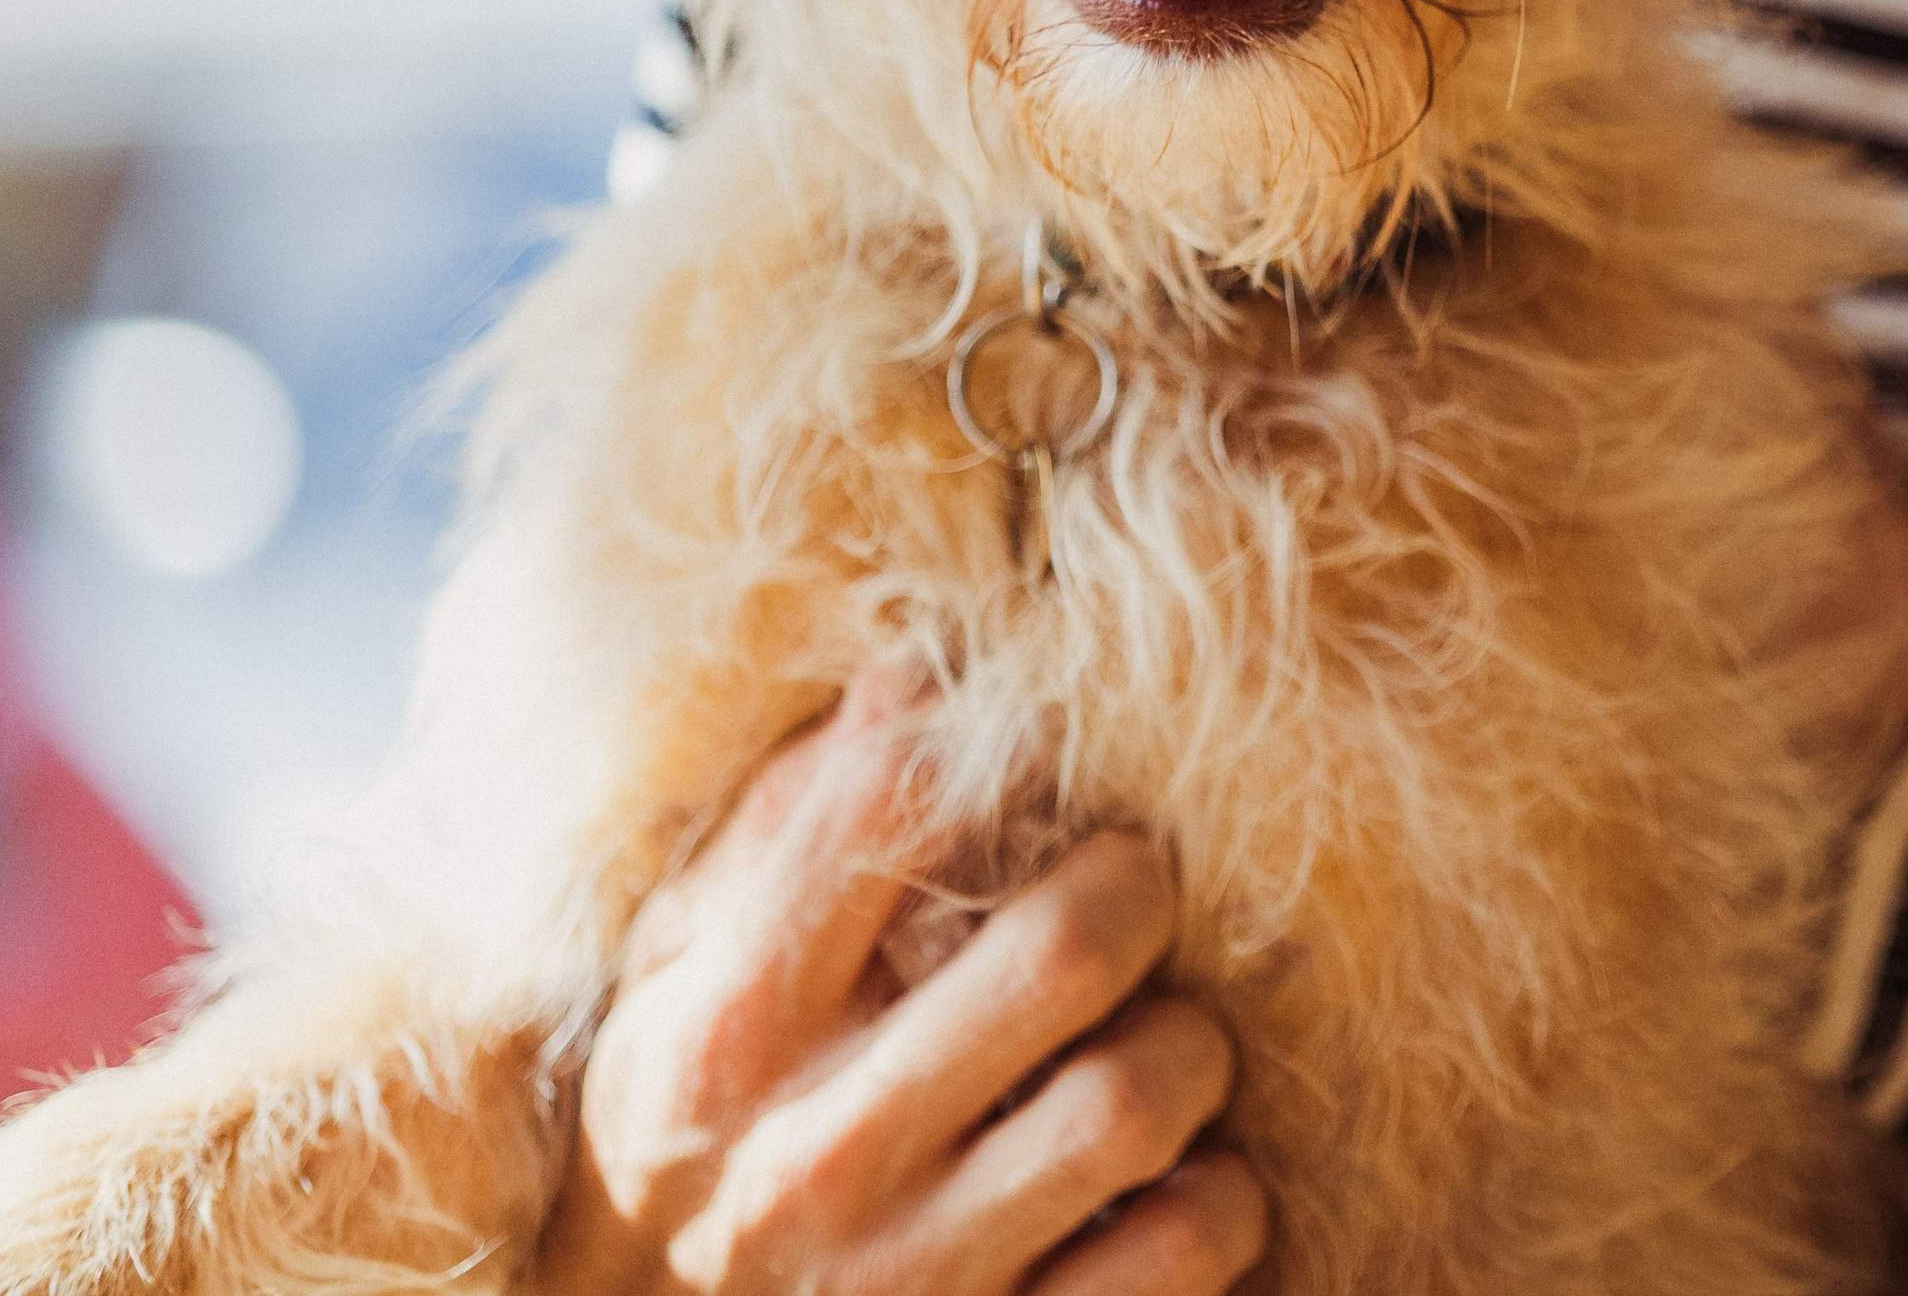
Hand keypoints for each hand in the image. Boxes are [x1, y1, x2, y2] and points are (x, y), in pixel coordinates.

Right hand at [534, 664, 1268, 1295]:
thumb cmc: (701, 1117)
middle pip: (1068, 949)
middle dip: (1136, 885)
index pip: (889, 813)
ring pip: (1140, 1098)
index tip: (1032, 756)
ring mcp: (911, 1271)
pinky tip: (1182, 1170)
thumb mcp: (684, 969)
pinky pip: (1186, 1248)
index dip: (994, 748)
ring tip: (1163, 1033)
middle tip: (1133, 884)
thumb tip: (913, 671)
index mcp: (733, 1029)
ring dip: (1192, 1046)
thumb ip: (788, 824)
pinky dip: (1222, 1197)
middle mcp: (817, 1156)